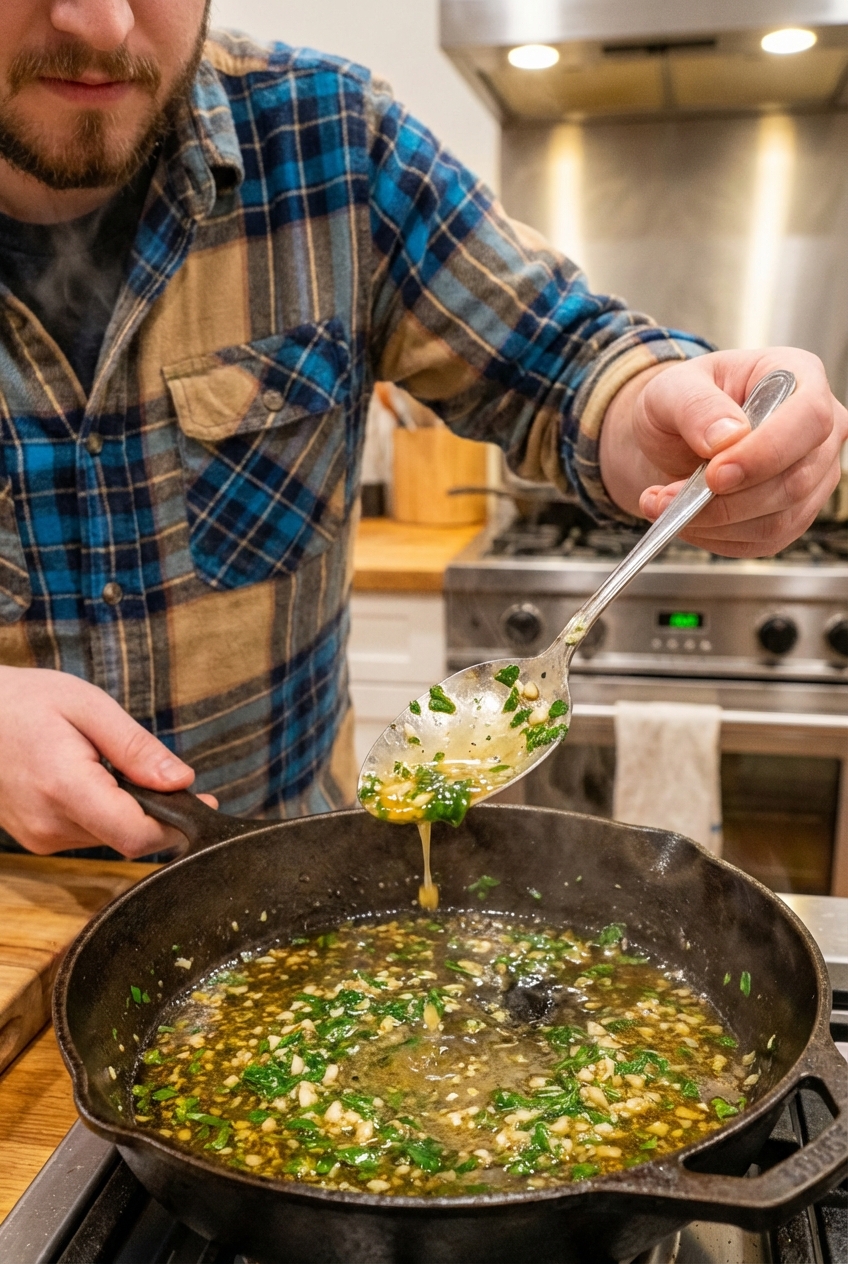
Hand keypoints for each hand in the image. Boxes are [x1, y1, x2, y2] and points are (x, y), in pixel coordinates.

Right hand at [0, 668, 216, 857]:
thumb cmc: (26, 701)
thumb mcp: (88, 706)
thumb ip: (136, 748)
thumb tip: (183, 781)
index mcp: (64, 787)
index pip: (136, 833)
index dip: (178, 822)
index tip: (204, 801)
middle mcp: (49, 824)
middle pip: (129, 837)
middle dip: (158, 811)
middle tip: (169, 777)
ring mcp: (40, 837)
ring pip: (111, 837)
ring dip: (129, 810)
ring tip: (113, 766)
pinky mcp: (37, 839)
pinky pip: (89, 834)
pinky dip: (104, 812)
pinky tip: (92, 779)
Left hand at [599, 348, 846, 555]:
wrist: (674, 438)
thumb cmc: (683, 402)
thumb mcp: (672, 388)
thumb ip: (696, 406)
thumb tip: (725, 436)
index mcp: (798, 377)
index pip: (809, 419)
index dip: (766, 453)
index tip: (716, 473)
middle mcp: (818, 430)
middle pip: (796, 480)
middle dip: (728, 499)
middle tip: (669, 496)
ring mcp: (813, 476)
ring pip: (780, 519)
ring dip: (715, 522)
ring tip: (664, 505)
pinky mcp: (794, 515)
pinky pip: (764, 541)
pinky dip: (717, 537)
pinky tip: (686, 520)